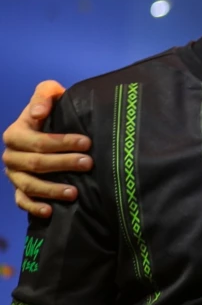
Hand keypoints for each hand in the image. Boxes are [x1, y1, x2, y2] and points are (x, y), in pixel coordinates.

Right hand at [5, 80, 89, 217]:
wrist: (51, 127)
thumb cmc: (53, 109)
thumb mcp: (49, 93)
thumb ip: (44, 95)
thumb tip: (37, 113)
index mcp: (15, 133)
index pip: (37, 141)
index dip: (61, 142)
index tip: (87, 143)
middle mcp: (11, 156)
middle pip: (35, 163)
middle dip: (63, 164)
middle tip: (88, 163)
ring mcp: (14, 174)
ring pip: (29, 185)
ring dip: (51, 190)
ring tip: (75, 192)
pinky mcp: (19, 189)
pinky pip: (22, 201)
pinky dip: (34, 207)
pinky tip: (50, 211)